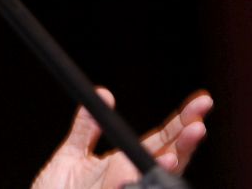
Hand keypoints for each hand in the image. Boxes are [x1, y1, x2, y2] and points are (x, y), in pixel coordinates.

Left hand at [32, 88, 212, 188]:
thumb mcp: (72, 155)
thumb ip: (86, 129)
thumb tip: (102, 94)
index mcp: (125, 164)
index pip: (161, 140)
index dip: (181, 122)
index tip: (201, 102)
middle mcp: (130, 180)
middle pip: (169, 160)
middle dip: (185, 144)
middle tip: (198, 125)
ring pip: (150, 182)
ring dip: (165, 170)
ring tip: (174, 157)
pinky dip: (133, 185)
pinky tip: (134, 177)